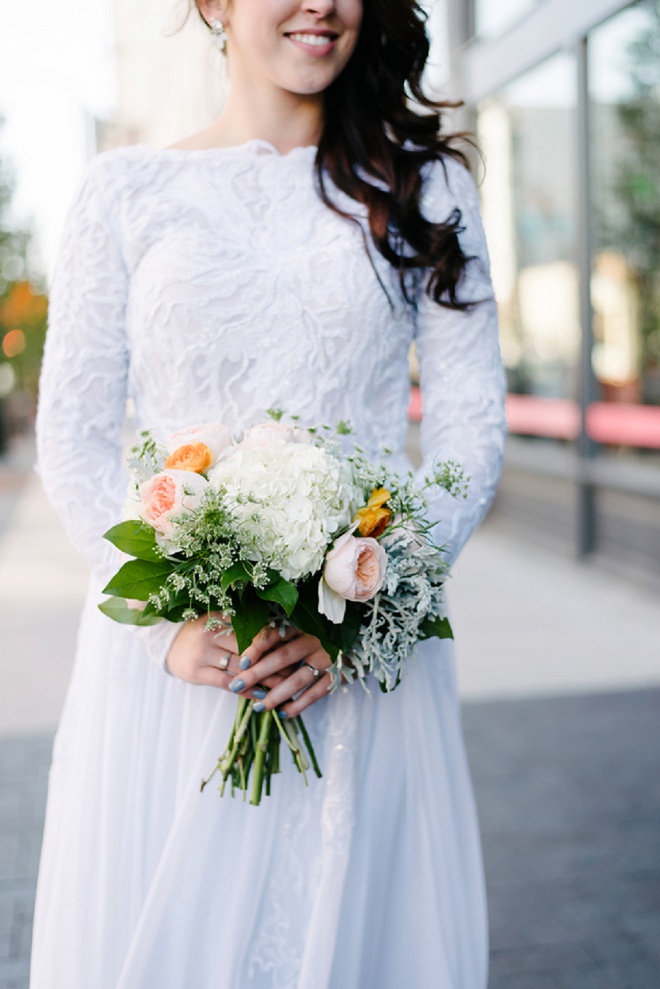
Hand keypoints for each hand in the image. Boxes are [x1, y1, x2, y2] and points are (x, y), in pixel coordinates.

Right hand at [165, 614, 298, 698]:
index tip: (292, 649)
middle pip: (249, 649)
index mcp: (220, 617)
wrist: (165, 642)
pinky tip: (261, 695)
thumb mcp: (218, 621)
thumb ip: (241, 625)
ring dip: (264, 678)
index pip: (252, 630)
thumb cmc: (200, 632)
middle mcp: (212, 634)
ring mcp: (203, 653)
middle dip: (273, 661)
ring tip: (283, 686)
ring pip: (240, 668)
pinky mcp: (197, 672)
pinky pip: (226, 682)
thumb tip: (276, 633)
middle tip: (294, 670)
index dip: (273, 641)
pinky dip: (246, 690)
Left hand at [228, 625, 331, 718]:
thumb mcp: (305, 625)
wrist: (360, 638)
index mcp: (302, 624)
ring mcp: (327, 658)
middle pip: (281, 658)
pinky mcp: (338, 674)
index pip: (275, 634)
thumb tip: (249, 651)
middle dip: (257, 674)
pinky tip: (284, 713)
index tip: (242, 661)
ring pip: (297, 680)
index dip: (257, 647)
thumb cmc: (324, 632)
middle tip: (237, 686)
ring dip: (276, 695)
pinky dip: (299, 705)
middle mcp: (314, 639)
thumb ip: (283, 633)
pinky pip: (316, 693)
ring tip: (258, 707)